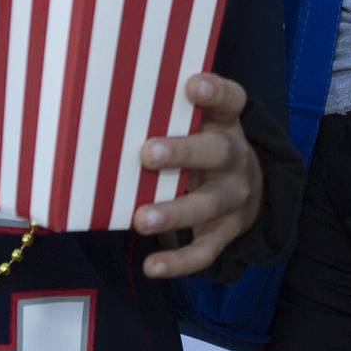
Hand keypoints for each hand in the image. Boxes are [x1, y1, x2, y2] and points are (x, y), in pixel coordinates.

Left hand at [130, 73, 262, 279]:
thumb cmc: (202, 148)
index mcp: (226, 125)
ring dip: (175, 212)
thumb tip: (100, 100)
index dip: (215, 92)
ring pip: (208, 205)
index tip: (193, 84)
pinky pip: (204, 251)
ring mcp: (231, 198)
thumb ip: (166, 113)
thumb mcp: (199, 125)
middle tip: (148, 153)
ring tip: (142, 219)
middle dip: (184, 153)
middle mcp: (235, 159)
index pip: (231, 101)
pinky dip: (178, 262)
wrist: (250, 190)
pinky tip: (152, 266)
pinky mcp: (224, 233)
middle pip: (218, 152)